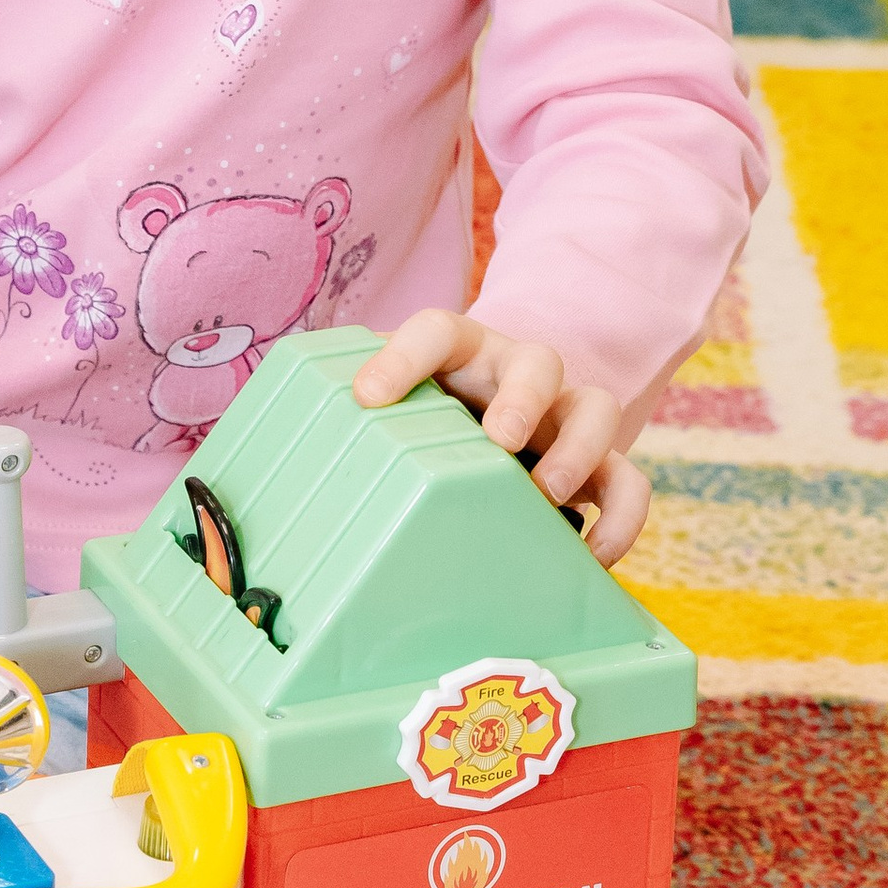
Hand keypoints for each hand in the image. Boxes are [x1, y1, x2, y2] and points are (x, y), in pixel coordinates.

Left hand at [354, 309, 649, 563]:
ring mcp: (566, 414)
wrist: (499, 412)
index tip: (368, 396)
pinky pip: (629, 481)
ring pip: (597, 408)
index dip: (403, 357)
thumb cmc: (431, 419)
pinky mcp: (601, 461)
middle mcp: (517, 374)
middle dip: (520, 399)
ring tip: (549, 495)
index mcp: (459, 351)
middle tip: (499, 440)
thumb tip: (257, 483)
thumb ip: (349, 428)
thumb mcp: (395, 411)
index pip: (435, 330)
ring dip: (578, 451)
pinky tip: (590, 557)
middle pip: (535, 362)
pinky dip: (619, 519)